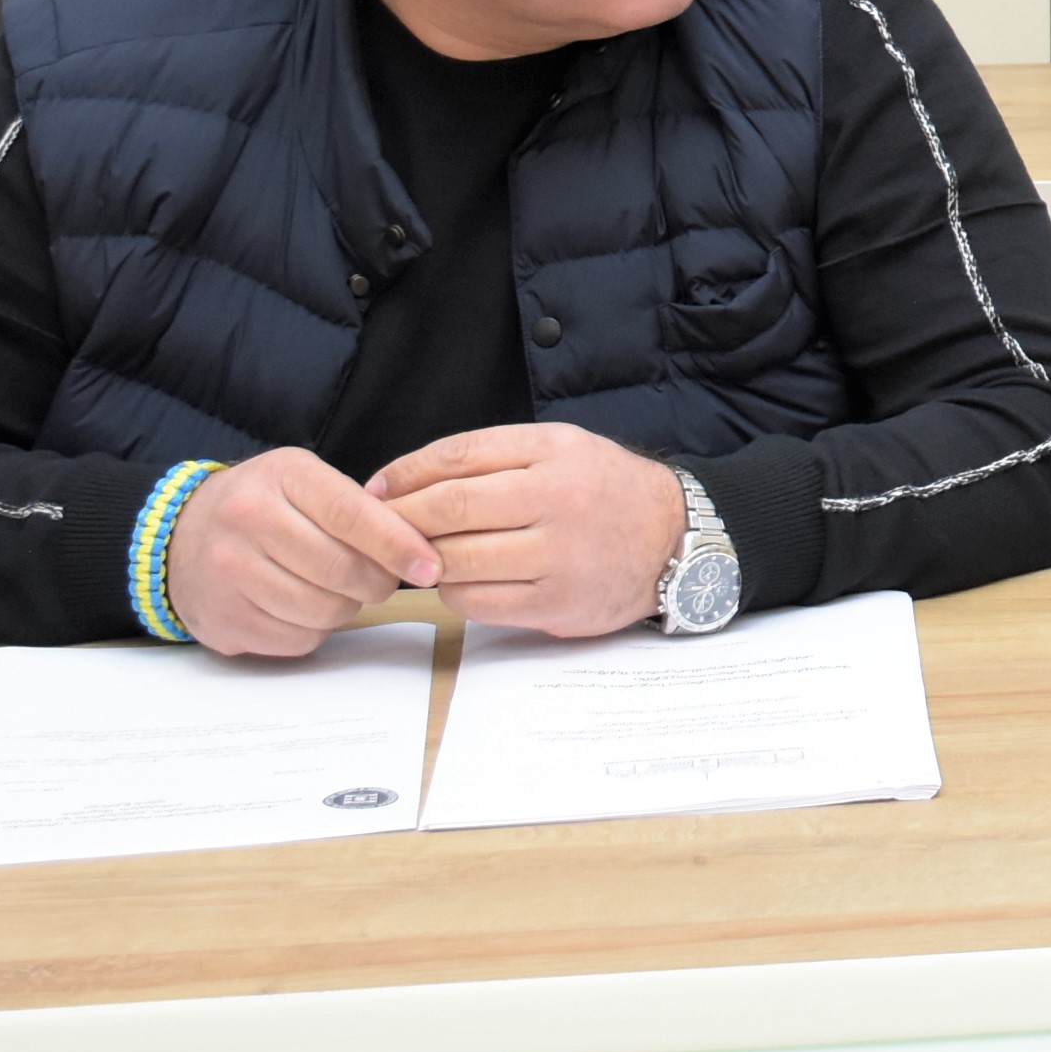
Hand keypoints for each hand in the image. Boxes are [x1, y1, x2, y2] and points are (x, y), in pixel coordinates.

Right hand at [165, 447, 441, 657]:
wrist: (179, 538)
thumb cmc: (262, 506)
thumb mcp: (305, 481)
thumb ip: (358, 508)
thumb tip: (417, 549)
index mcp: (282, 476)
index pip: (353, 515)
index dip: (399, 545)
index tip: (430, 566)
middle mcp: (248, 520)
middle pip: (343, 570)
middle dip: (377, 582)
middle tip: (380, 579)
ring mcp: (229, 572)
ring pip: (324, 609)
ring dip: (346, 606)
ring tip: (335, 588)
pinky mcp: (224, 619)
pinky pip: (298, 638)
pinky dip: (315, 628)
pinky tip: (301, 605)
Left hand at [368, 423, 686, 635]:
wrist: (674, 537)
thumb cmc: (603, 490)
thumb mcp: (559, 448)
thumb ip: (489, 457)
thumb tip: (399, 483)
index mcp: (553, 452)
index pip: (457, 458)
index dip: (404, 476)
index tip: (376, 491)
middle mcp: (558, 500)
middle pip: (450, 509)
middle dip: (401, 522)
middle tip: (380, 531)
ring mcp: (559, 556)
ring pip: (457, 561)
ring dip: (425, 562)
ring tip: (422, 558)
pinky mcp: (558, 604)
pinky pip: (478, 603)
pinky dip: (454, 594)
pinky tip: (461, 581)